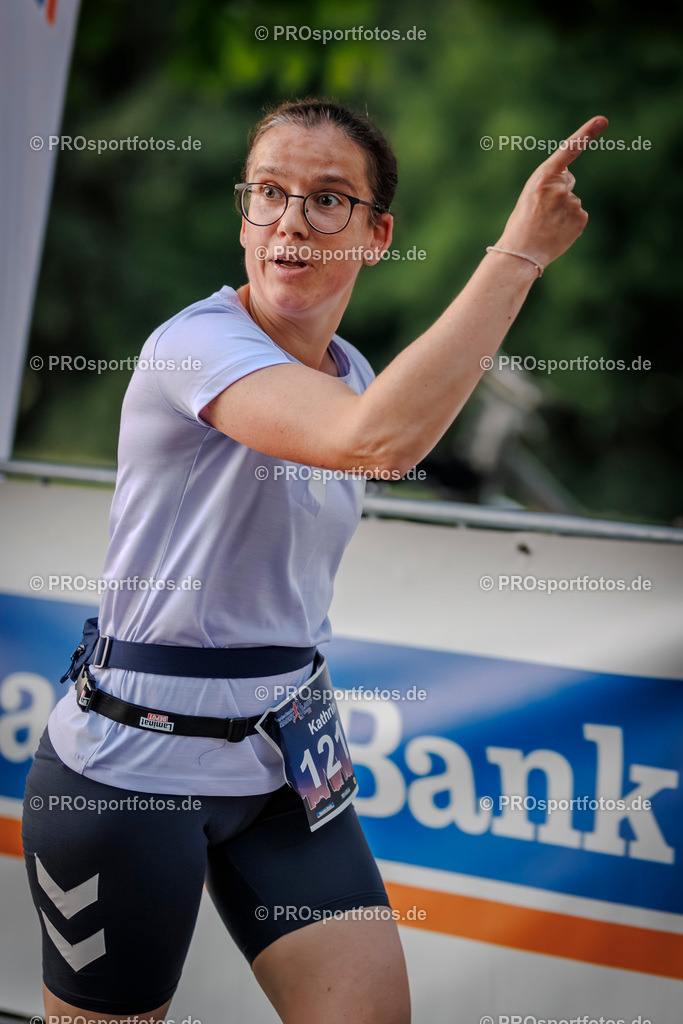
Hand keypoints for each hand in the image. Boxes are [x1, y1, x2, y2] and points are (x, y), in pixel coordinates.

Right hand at [495, 115, 608, 269]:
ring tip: (546, 225)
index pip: (568, 150)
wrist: (521, 254)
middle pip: (568, 180)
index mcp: (542, 177)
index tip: (602, 120)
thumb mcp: (530, 195)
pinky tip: (557, 231)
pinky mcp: (581, 218)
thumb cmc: (521, 224)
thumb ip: (550, 183)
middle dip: (559, 191)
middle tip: (541, 212)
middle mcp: (560, 187)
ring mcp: (572, 203)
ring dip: (563, 211)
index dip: (586, 133)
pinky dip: (570, 223)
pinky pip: (579, 215)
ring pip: (573, 200)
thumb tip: (570, 180)